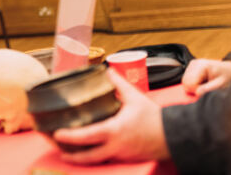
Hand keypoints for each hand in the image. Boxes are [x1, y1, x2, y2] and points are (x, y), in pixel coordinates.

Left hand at [53, 69, 169, 163]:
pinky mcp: (125, 159)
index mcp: (115, 131)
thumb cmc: (155, 118)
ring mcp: (121, 155)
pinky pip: (106, 159)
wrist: (175, 136)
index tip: (57, 134)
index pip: (88, 136)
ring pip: (96, 160)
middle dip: (70, 155)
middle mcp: (116, 147)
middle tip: (55, 147)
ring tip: (65, 152)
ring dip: (80, 158)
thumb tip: (107, 70)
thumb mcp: (135, 97)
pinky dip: (94, 156)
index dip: (71, 137)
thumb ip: (118, 83)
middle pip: (88, 156)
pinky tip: (86, 151)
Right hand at [182, 58, 230, 95]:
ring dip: (192, 85)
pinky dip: (192, 82)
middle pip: (186, 80)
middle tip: (203, 90)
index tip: (203, 93)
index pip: (190, 81)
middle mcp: (195, 63)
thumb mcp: (220, 84)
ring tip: (203, 85)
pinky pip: (186, 77)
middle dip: (193, 88)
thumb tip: (197, 93)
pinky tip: (200, 81)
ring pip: (184, 79)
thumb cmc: (225, 76)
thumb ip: (208, 88)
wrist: (228, 69)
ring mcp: (192, 63)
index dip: (195, 90)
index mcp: (202, 66)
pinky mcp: (191, 65)